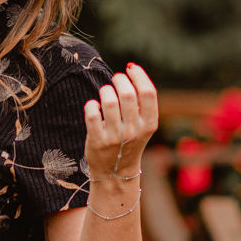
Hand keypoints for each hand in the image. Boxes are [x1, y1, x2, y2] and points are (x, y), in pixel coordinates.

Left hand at [83, 62, 158, 179]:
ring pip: (109, 102)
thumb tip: (131, 70)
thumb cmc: (129, 140)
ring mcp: (116, 137)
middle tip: (115, 80)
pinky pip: (92, 115)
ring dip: (105, 91)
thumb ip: (141, 103)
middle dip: (119, 80)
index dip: (139, 75)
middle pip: (127, 94)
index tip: (130, 68)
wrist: (116, 172)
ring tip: (105, 93)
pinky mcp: (98, 142)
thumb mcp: (143, 125)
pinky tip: (94, 106)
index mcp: (150, 124)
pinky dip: (91, 105)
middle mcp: (134, 131)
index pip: (148, 93)